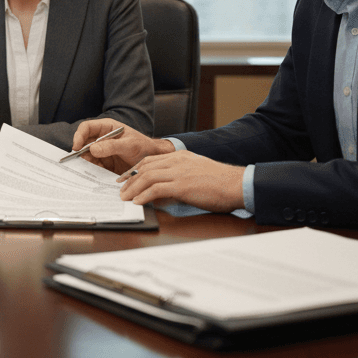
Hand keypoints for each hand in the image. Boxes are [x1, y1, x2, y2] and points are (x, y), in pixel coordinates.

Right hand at [71, 119, 172, 173]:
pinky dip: (90, 172)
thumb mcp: (130, 145)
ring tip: (86, 172)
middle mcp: (101, 139)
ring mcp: (102, 152)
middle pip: (83, 143)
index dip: (79, 136)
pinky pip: (93, 167)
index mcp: (107, 128)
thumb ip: (112, 146)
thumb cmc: (144, 147)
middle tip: (78, 163)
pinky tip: (92, 177)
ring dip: (84, 164)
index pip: (87, 128)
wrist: (153, 161)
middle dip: (79, 153)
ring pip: (86, 157)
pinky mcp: (104, 164)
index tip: (76, 147)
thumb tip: (92, 149)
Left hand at [117, 150, 245, 211]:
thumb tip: (166, 188)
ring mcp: (179, 172)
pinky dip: (144, 195)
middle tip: (120, 190)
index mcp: (180, 156)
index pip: (150, 160)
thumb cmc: (220, 181)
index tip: (126, 178)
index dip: (134, 169)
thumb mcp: (197, 171)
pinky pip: (156, 189)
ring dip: (133, 188)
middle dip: (129, 179)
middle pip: (144, 167)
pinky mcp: (182, 185)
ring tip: (125, 198)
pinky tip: (138, 202)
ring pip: (147, 177)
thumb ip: (180, 174)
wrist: (236, 183)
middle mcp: (177, 161)